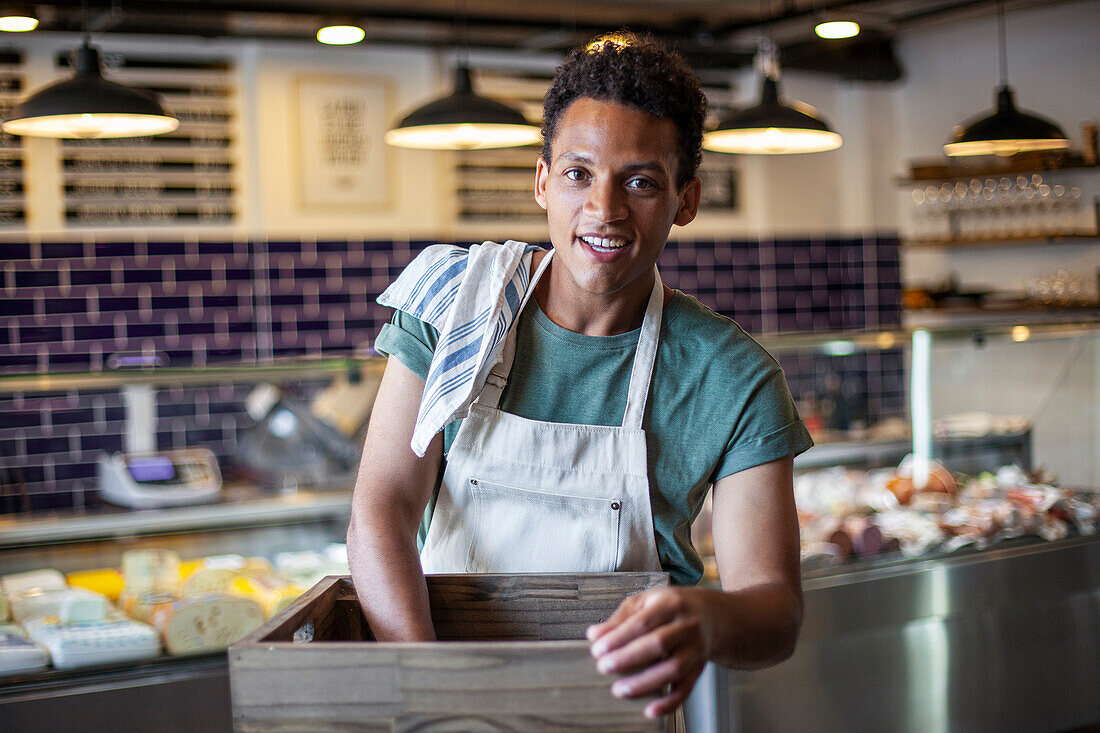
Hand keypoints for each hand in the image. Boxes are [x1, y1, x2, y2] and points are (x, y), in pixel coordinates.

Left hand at [586, 586, 716, 718]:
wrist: (712, 615)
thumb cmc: (673, 606)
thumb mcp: (647, 601)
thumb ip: (619, 618)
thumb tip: (594, 634)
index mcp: (670, 604)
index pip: (642, 622)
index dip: (619, 637)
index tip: (598, 649)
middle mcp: (687, 626)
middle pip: (658, 644)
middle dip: (628, 658)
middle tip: (604, 667)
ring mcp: (696, 649)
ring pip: (672, 668)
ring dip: (644, 683)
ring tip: (619, 690)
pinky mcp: (698, 669)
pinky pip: (685, 689)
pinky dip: (668, 703)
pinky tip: (650, 710)